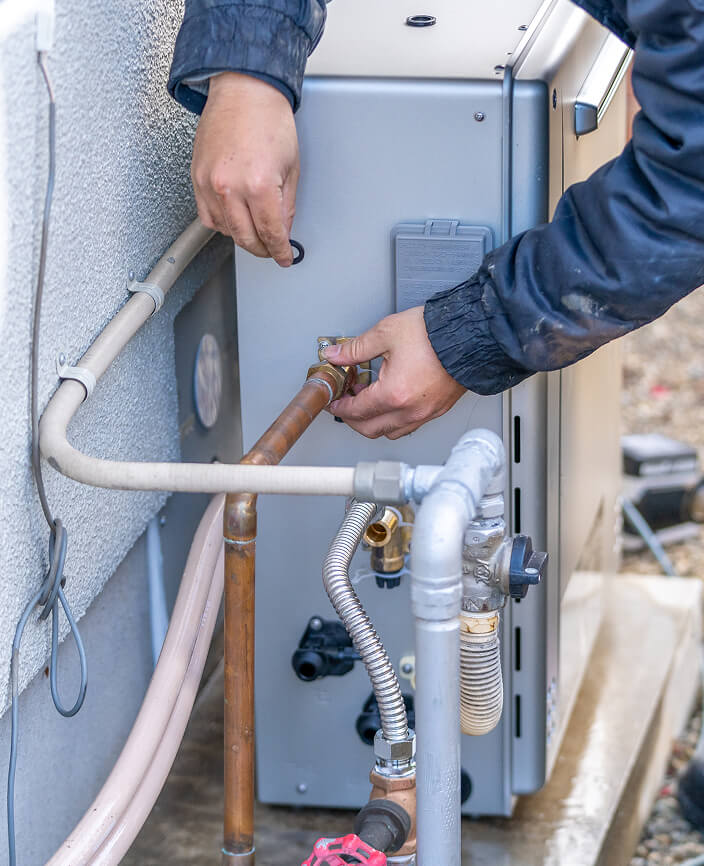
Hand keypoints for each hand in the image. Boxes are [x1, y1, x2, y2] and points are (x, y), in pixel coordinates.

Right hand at [191, 72, 299, 265]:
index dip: (279, 251)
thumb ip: (286, 206)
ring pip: (225, 230)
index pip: (270, 233)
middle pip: (245, 238)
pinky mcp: (197, 177)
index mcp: (259, 185)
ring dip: (242, 236)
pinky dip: (222, 223)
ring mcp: (209, 183)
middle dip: (262, 249)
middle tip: (272, 249)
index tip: (284, 257)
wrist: (243, 90)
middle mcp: (230, 187)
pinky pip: (207, 216)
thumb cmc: (269, 120)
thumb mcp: (291, 168)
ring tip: (255, 229)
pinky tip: (235, 217)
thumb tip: (282, 231)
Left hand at [322, 307, 465, 438]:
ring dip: (374, 421)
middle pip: (370, 429)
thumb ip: (355, 348)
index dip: (339, 406)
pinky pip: (409, 426)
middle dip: (352, 419)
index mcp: (393, 394)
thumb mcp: (386, 334)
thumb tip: (335, 356)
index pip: (356, 411)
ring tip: (368, 399)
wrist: (469, 334)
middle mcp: (410, 410)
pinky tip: (391, 400)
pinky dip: (393, 419)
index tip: (333, 401)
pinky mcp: (438, 410)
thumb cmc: (434, 334)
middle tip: (346, 402)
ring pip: (390, 432)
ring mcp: (426, 414)